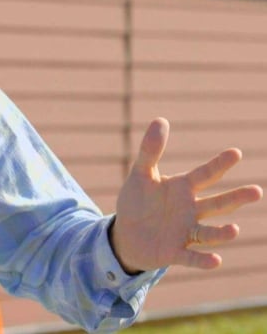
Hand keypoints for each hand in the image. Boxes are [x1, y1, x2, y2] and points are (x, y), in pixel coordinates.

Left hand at [110, 118, 262, 272]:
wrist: (126, 234)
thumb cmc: (138, 202)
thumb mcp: (141, 174)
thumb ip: (150, 150)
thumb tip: (161, 120)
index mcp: (183, 189)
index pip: (205, 175)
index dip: (219, 164)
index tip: (236, 152)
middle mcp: (190, 210)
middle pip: (216, 204)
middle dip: (235, 199)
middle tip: (257, 191)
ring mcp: (185, 232)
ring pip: (208, 232)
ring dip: (222, 232)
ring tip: (234, 229)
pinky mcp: (174, 252)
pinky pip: (191, 257)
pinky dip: (203, 260)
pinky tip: (216, 260)